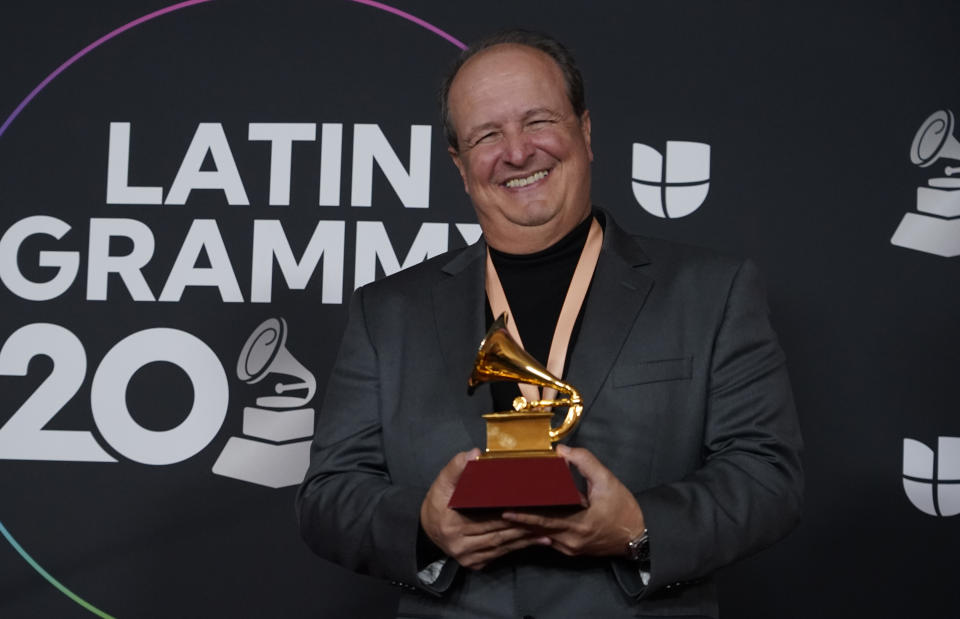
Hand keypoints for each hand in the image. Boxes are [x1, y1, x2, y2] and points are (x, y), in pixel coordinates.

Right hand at [420, 448, 550, 569]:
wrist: (427, 528)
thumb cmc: (438, 502)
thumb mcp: (442, 482)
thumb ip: (457, 466)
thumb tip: (475, 453)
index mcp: (452, 525)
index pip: (486, 519)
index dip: (508, 512)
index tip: (527, 505)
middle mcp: (459, 545)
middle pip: (497, 534)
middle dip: (521, 526)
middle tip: (544, 518)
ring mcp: (466, 557)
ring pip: (500, 547)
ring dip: (524, 540)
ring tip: (546, 531)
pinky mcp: (473, 564)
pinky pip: (498, 556)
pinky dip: (516, 548)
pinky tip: (533, 542)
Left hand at [502, 445, 644, 556]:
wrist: (639, 536)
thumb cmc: (623, 508)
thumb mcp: (606, 481)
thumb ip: (584, 462)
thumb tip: (561, 450)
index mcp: (577, 525)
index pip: (542, 521)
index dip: (523, 516)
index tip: (504, 509)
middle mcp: (570, 541)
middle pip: (537, 530)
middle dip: (519, 520)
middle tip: (500, 508)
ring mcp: (570, 549)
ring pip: (542, 536)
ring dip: (527, 525)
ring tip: (509, 512)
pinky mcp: (572, 551)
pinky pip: (551, 540)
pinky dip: (539, 530)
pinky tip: (529, 520)